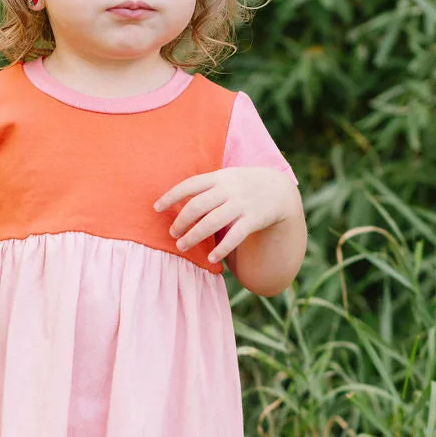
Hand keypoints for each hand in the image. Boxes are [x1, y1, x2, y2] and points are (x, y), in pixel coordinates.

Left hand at [153, 168, 297, 262]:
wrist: (279, 191)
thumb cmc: (243, 186)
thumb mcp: (226, 178)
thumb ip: (205, 187)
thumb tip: (175, 202)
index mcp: (219, 177)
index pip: (190, 185)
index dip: (171, 196)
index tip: (156, 208)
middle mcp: (229, 190)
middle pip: (198, 206)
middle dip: (181, 221)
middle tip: (172, 234)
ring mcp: (242, 204)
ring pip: (212, 222)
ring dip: (194, 236)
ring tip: (182, 247)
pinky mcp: (253, 219)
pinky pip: (235, 236)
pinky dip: (221, 249)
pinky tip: (211, 259)